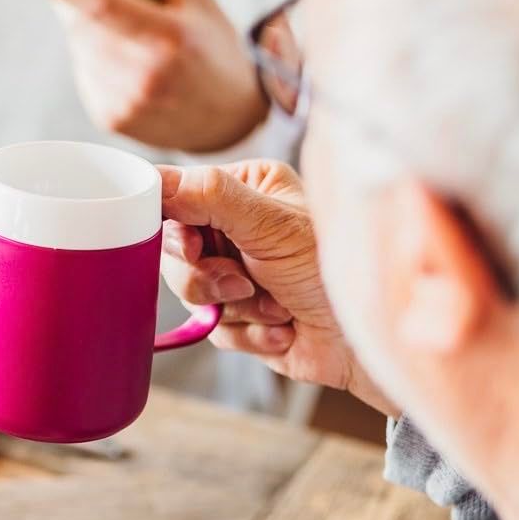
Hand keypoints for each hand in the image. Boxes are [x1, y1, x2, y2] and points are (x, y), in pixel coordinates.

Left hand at [17, 0, 266, 153]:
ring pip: (79, 46)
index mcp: (169, 38)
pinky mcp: (109, 119)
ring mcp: (123, 102)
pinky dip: (96, 58)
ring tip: (134, 42)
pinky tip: (130, 68)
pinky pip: (84, 71)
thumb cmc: (213, 47)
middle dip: (80, 1)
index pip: (103, 5)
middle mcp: (143, 76)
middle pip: (82, 23)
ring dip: (91, 31)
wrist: (227, 119)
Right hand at [159, 161, 396, 414]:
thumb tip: (150, 176)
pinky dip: (246, 333)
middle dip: (208, 276)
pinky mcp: (239, 316)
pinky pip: (211, 329)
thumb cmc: (336, 270)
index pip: (177, 197)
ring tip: (275, 305)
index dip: (172, 227)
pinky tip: (282, 326)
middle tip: (243, 280)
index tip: (191, 246)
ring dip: (233, 308)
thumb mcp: (269, 224)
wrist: (368, 343)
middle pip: (174, 253)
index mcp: (244, 190)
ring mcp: (236, 274)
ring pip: (188, 294)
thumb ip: (206, 195)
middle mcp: (236, 229)